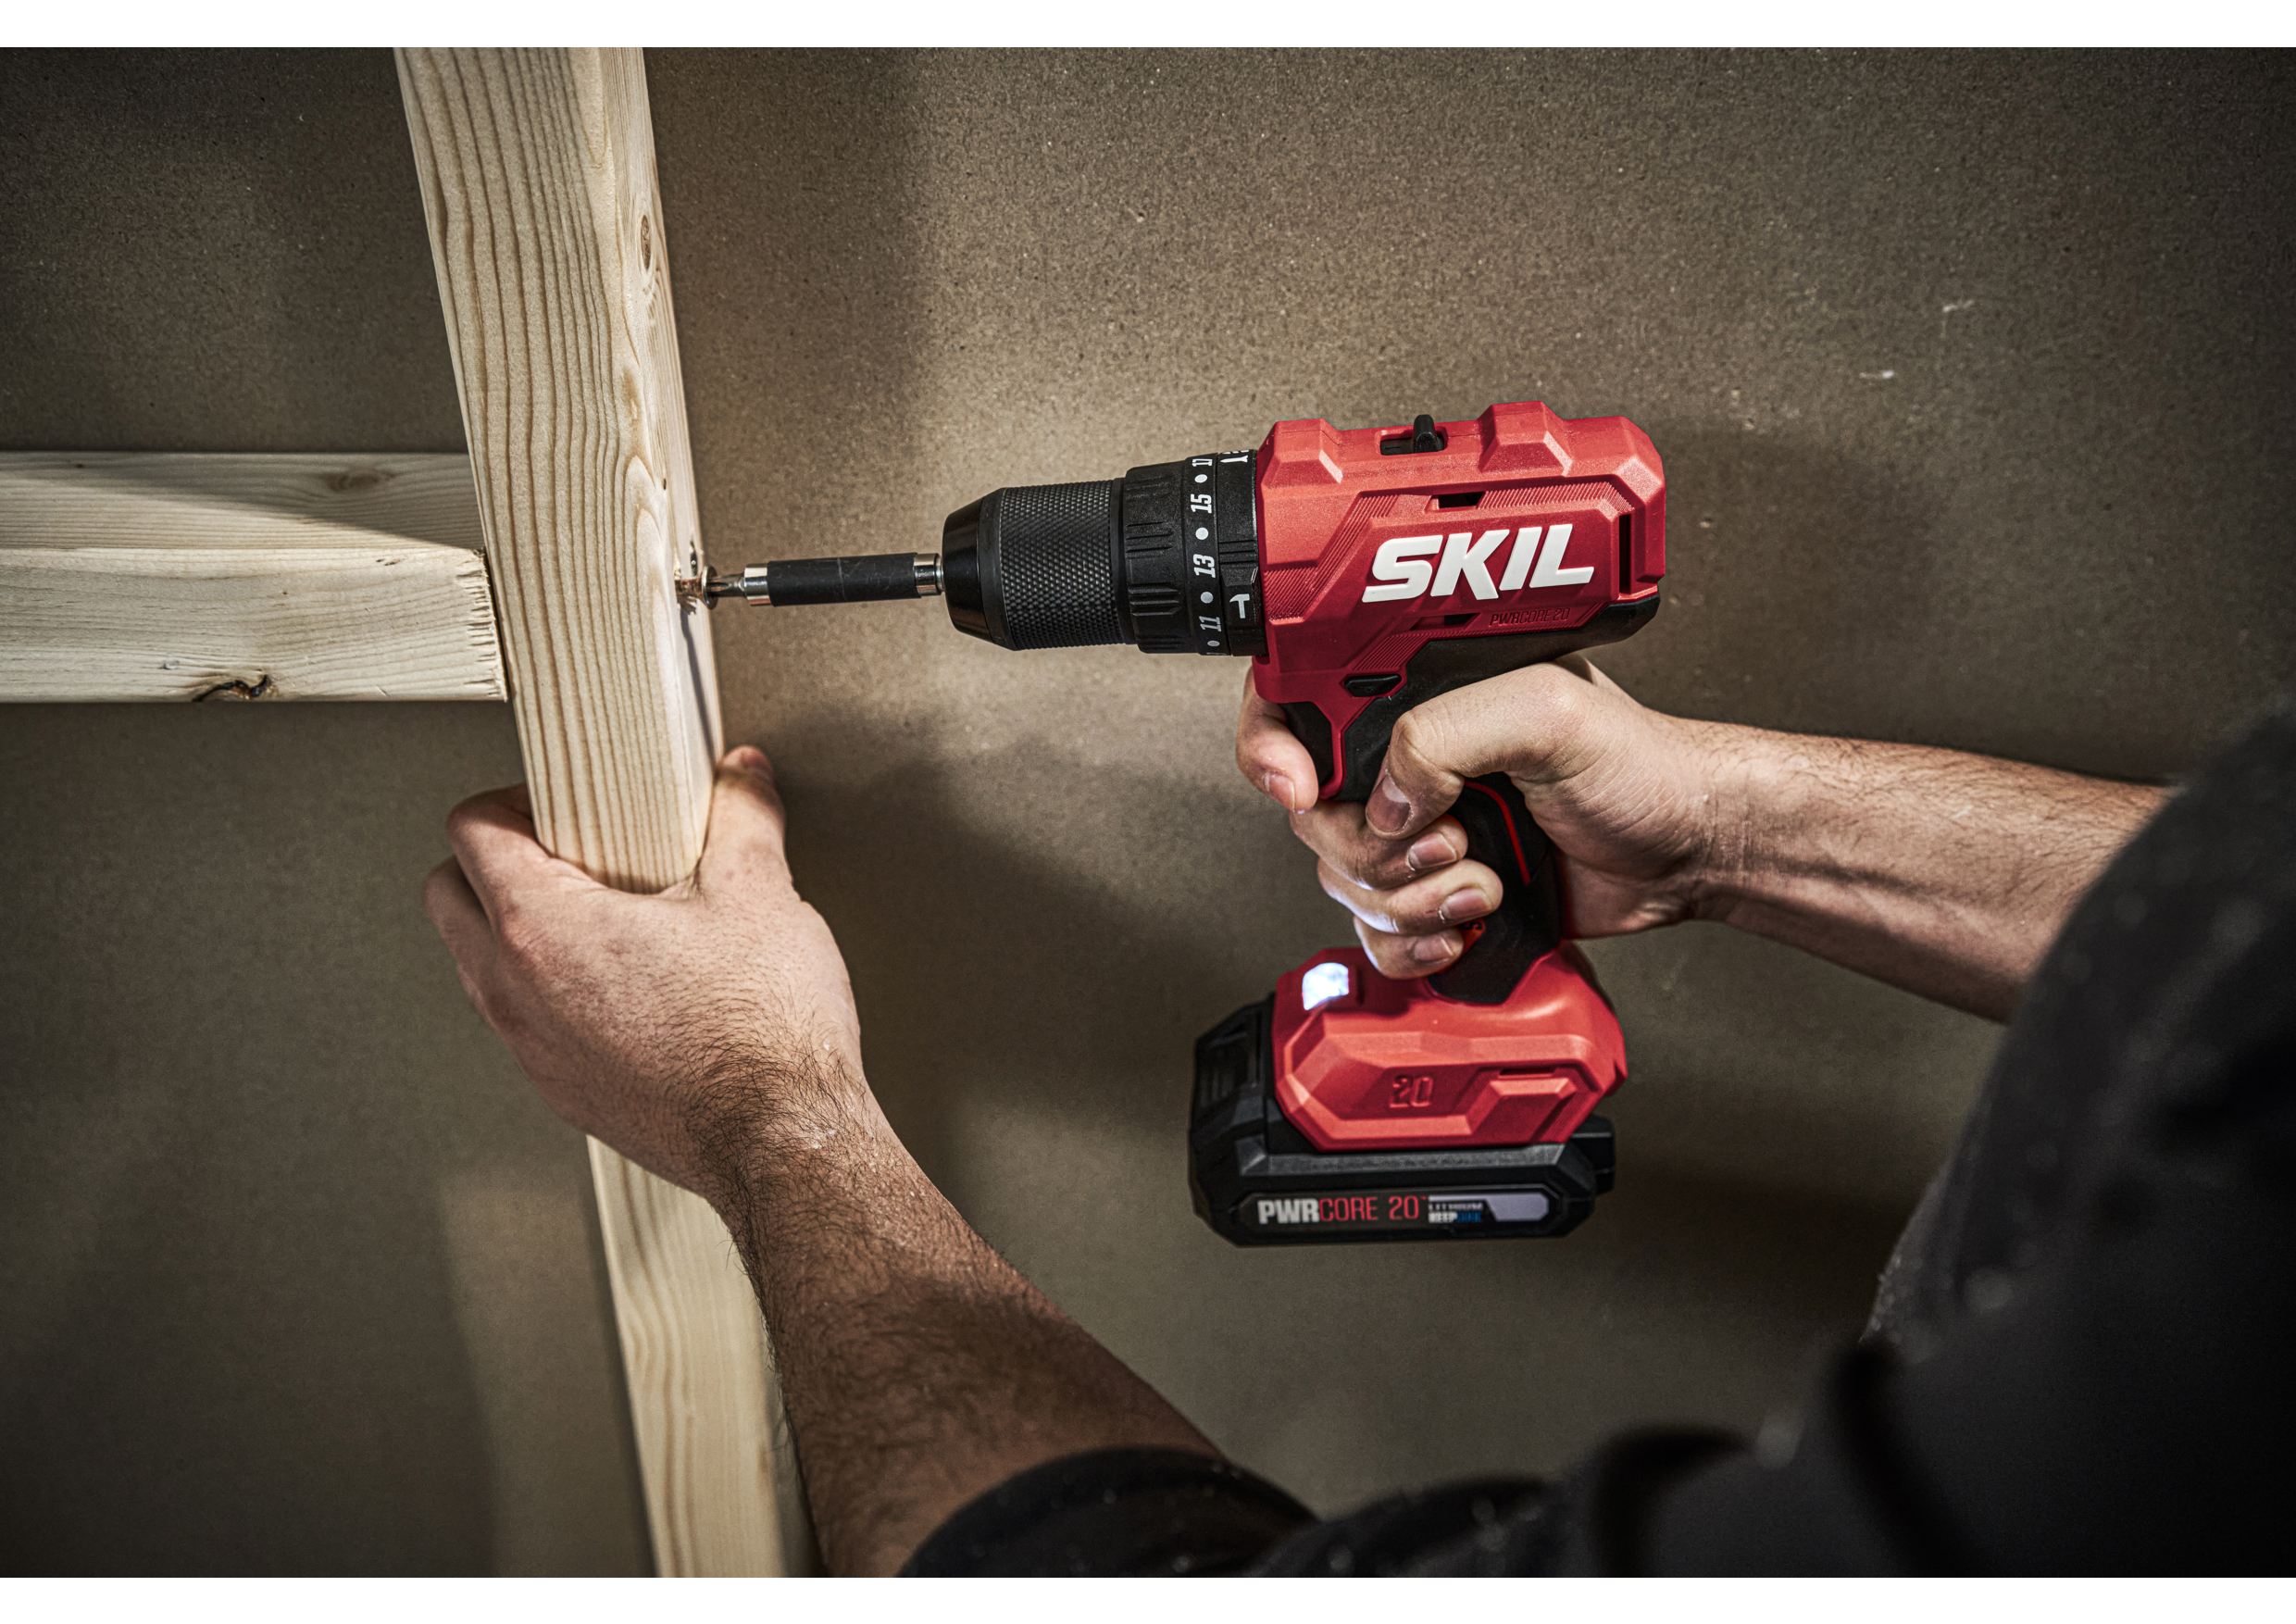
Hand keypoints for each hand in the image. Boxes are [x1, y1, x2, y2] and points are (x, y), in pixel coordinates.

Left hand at [422, 746, 873, 1207]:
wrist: (781, 1143)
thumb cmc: (762, 1035)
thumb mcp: (760, 896)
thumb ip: (743, 818)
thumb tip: (742, 778)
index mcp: (544, 928)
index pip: (470, 831)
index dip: (511, 800)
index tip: (560, 805)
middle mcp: (516, 992)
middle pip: (448, 896)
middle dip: (492, 862)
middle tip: (565, 852)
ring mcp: (532, 1050)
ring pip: (476, 967)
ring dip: (514, 931)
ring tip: (597, 917)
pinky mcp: (562, 1093)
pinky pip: (524, 1024)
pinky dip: (549, 993)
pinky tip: (626, 986)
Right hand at [1235, 658, 1725, 979]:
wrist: (1689, 851)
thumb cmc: (1642, 766)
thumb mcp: (1545, 712)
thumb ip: (1445, 732)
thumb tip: (1386, 796)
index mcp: (1419, 693)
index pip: (1297, 701)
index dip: (1272, 747)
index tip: (1301, 788)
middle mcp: (1409, 760)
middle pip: (1316, 816)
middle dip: (1377, 851)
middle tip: (1450, 842)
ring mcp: (1421, 830)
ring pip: (1345, 884)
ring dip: (1411, 901)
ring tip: (1484, 883)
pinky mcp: (1438, 893)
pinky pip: (1376, 935)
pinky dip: (1411, 945)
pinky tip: (1463, 928)